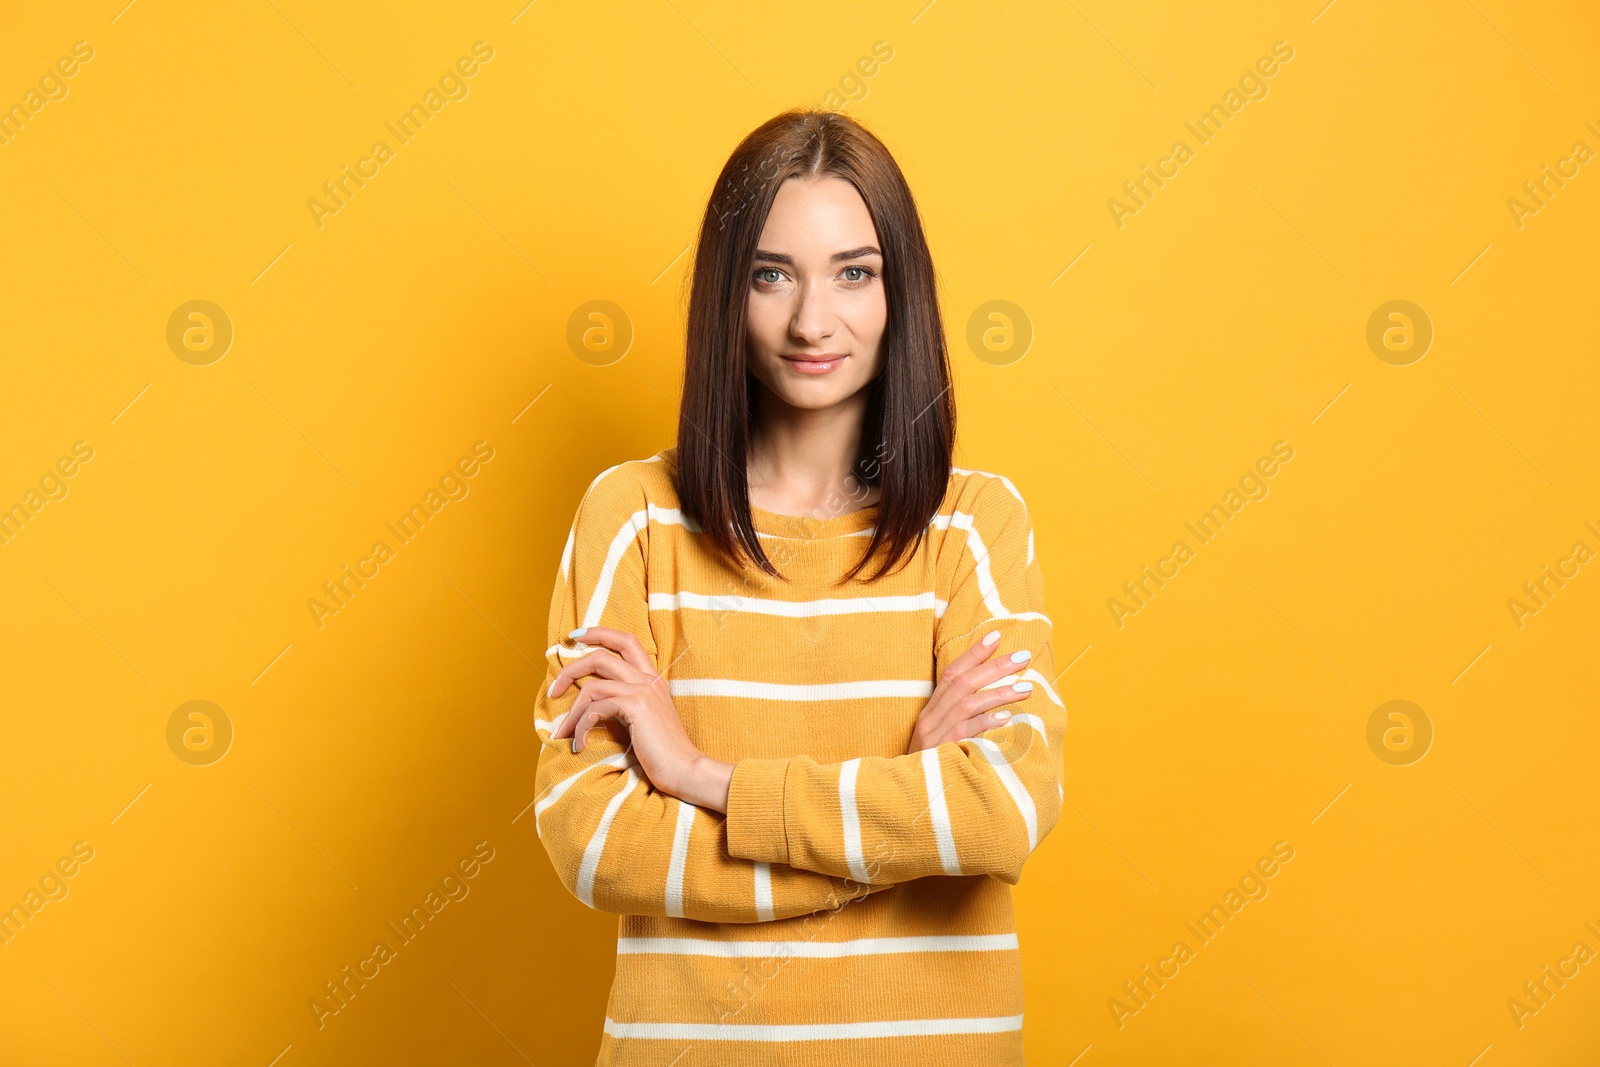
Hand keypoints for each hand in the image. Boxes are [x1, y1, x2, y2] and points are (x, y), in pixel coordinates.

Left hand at [548, 626, 732, 810]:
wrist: (685, 769)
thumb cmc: (663, 753)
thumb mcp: (643, 721)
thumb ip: (624, 705)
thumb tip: (591, 706)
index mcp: (652, 679)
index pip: (626, 641)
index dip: (599, 633)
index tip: (575, 636)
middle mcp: (648, 679)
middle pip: (601, 657)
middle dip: (571, 670)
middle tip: (553, 691)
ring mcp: (643, 690)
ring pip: (592, 686)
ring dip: (572, 712)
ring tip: (564, 734)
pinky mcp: (636, 706)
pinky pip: (595, 709)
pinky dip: (581, 728)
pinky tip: (581, 745)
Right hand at [907, 629, 1033, 753]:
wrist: (910, 795)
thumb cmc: (929, 765)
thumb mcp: (938, 736)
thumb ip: (957, 716)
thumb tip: (991, 700)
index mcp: (930, 710)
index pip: (952, 673)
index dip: (974, 653)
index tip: (996, 636)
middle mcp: (931, 718)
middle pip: (964, 683)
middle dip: (994, 667)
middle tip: (1023, 656)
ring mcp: (937, 735)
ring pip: (969, 704)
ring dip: (999, 693)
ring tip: (1026, 687)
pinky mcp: (944, 752)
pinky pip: (967, 733)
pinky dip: (986, 722)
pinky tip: (1006, 717)